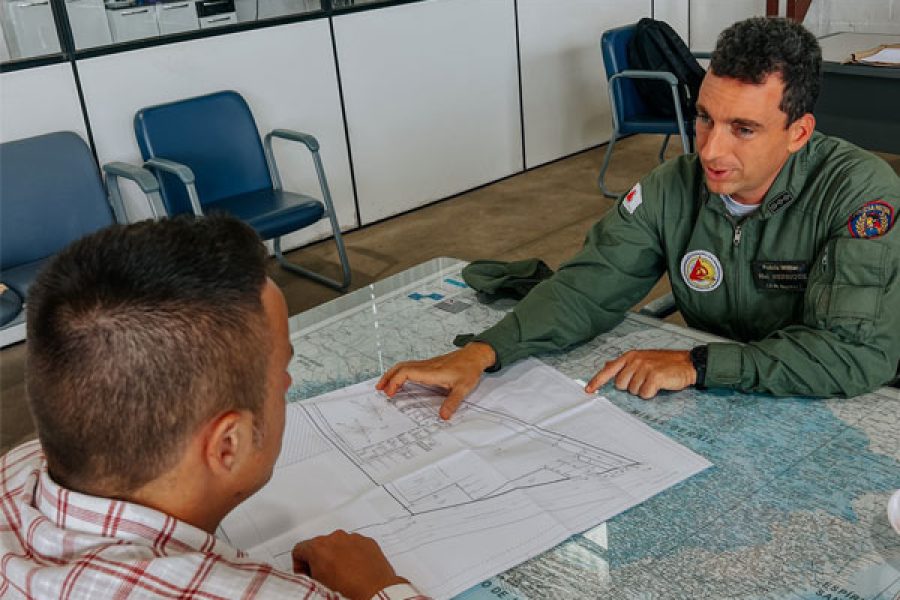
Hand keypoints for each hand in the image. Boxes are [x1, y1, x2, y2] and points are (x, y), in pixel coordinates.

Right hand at [292, 530, 406, 599]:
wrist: (375, 592)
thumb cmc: (349, 591)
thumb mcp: (318, 584)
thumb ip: (309, 573)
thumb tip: (309, 574)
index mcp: (318, 547)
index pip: (299, 549)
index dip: (300, 564)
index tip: (306, 573)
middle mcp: (335, 538)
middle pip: (319, 545)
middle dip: (319, 559)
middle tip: (324, 576)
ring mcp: (352, 538)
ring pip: (337, 543)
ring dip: (337, 555)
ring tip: (342, 574)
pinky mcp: (367, 541)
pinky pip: (354, 544)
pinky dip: (352, 553)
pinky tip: (355, 569)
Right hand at [376, 342, 496, 419]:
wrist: (475, 356)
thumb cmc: (469, 369)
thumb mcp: (463, 388)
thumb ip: (452, 402)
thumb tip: (443, 416)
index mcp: (431, 371)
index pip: (406, 372)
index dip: (395, 381)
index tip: (390, 393)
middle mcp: (427, 366)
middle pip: (400, 367)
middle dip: (388, 377)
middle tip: (379, 389)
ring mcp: (427, 364)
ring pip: (404, 366)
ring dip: (393, 374)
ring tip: (385, 386)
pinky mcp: (430, 365)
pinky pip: (410, 367)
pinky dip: (401, 373)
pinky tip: (401, 382)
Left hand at [585, 349, 695, 398]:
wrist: (687, 363)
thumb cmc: (664, 363)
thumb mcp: (642, 358)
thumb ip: (624, 363)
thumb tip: (607, 365)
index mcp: (630, 356)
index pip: (609, 370)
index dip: (597, 381)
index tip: (588, 390)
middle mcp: (635, 360)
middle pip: (621, 385)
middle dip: (631, 387)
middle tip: (645, 380)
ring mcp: (645, 367)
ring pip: (633, 391)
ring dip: (643, 390)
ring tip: (653, 381)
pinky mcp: (655, 376)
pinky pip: (645, 394)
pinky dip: (651, 394)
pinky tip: (659, 386)